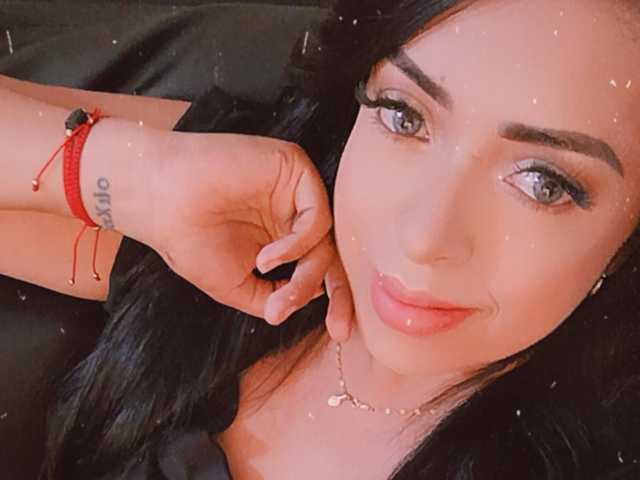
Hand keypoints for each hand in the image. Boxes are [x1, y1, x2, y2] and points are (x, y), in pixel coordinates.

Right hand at [137, 131, 352, 338]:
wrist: (158, 201)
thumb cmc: (188, 240)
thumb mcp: (236, 284)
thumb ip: (273, 296)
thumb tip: (311, 304)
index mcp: (280, 236)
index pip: (319, 267)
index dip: (334, 299)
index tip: (338, 332)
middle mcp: (291, 214)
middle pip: (332, 254)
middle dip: (339, 293)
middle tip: (337, 327)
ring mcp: (294, 192)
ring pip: (325, 239)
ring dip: (305, 271)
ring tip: (264, 273)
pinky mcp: (293, 168)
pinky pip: (316, 215)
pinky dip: (298, 243)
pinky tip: (267, 257)